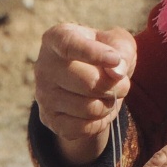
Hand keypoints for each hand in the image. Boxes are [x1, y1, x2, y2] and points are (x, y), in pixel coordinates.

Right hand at [34, 23, 136, 166]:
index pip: (69, 45)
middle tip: (123, 84)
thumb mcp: (119, 42)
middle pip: (88, 82)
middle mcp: (44, 66)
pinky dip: (99, 122)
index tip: (115, 59)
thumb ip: (122, 50)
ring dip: (109, 105)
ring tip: (109, 96)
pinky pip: (83, 128)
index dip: (93, 53)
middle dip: (115, 86)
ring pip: (89, 108)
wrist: (91, 79)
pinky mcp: (49, 119)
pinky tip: (98, 110)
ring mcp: (43, 95)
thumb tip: (116, 72)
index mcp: (57, 38)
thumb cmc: (106, 53)